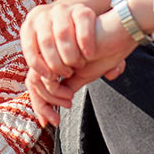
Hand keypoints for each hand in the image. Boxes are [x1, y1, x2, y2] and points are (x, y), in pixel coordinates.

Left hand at [25, 8, 139, 126]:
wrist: (120, 31)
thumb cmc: (105, 51)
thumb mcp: (85, 73)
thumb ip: (69, 84)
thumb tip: (57, 103)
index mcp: (54, 59)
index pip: (35, 83)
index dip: (39, 105)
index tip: (50, 122)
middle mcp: (50, 52)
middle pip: (32, 82)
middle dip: (43, 104)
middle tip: (57, 116)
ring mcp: (54, 46)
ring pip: (42, 77)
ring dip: (54, 95)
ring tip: (69, 99)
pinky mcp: (61, 43)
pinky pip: (53, 69)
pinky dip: (60, 87)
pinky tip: (71, 92)